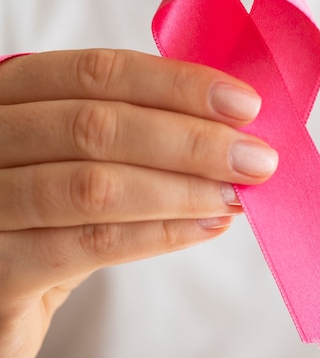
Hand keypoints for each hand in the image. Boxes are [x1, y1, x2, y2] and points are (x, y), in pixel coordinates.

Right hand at [0, 49, 277, 357]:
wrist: (0, 285)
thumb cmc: (52, 208)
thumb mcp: (81, 154)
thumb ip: (140, 128)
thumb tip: (230, 123)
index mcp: (15, 94)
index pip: (99, 72)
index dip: (177, 84)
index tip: (243, 104)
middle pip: (96, 127)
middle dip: (189, 141)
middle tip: (255, 158)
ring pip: (93, 187)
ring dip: (181, 189)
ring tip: (236, 194)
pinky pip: (87, 245)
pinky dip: (157, 233)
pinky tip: (205, 226)